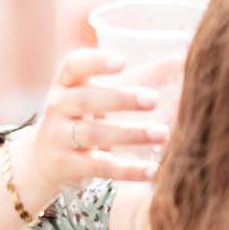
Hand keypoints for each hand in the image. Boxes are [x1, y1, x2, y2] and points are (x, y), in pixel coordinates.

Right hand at [9, 48, 169, 211]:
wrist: (42, 161)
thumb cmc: (84, 117)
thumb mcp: (102, 94)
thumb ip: (142, 77)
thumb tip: (186, 58)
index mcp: (66, 84)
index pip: (73, 66)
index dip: (95, 62)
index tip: (122, 61)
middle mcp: (58, 107)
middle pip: (85, 99)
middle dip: (119, 98)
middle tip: (153, 99)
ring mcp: (59, 138)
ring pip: (94, 134)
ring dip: (130, 134)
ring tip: (162, 133)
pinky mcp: (67, 167)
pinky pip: (100, 168)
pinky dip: (128, 170)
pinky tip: (153, 170)